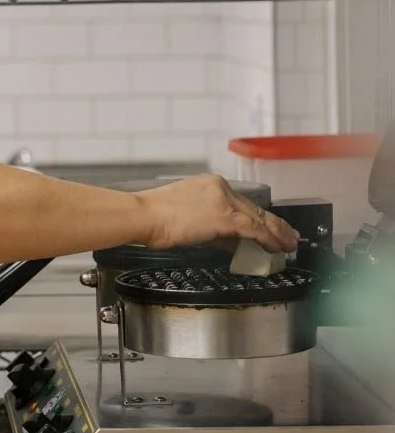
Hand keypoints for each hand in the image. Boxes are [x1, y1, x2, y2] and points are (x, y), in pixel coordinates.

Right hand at [137, 174, 298, 253]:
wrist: (143, 215)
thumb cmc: (154, 218)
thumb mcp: (188, 219)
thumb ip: (212, 229)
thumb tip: (230, 244)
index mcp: (210, 185)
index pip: (242, 203)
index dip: (259, 218)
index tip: (269, 227)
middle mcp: (220, 188)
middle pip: (255, 208)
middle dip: (275, 224)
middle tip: (290, 236)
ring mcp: (223, 201)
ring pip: (259, 217)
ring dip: (277, 233)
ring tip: (289, 244)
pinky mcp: (223, 216)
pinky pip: (253, 229)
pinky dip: (268, 239)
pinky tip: (276, 247)